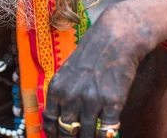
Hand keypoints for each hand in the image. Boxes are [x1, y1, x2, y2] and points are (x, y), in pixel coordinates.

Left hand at [43, 0, 166, 136]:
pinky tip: (107, 135)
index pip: (49, 122)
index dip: (53, 135)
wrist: (116, 38)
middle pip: (66, 132)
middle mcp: (71, 96)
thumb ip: (63, 92)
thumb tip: (59, 116)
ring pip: (87, 135)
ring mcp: (91, 100)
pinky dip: (106, 136)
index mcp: (57, 88)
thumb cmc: (92, 52)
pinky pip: (106, 131)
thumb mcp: (68, 71)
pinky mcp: (112, 103)